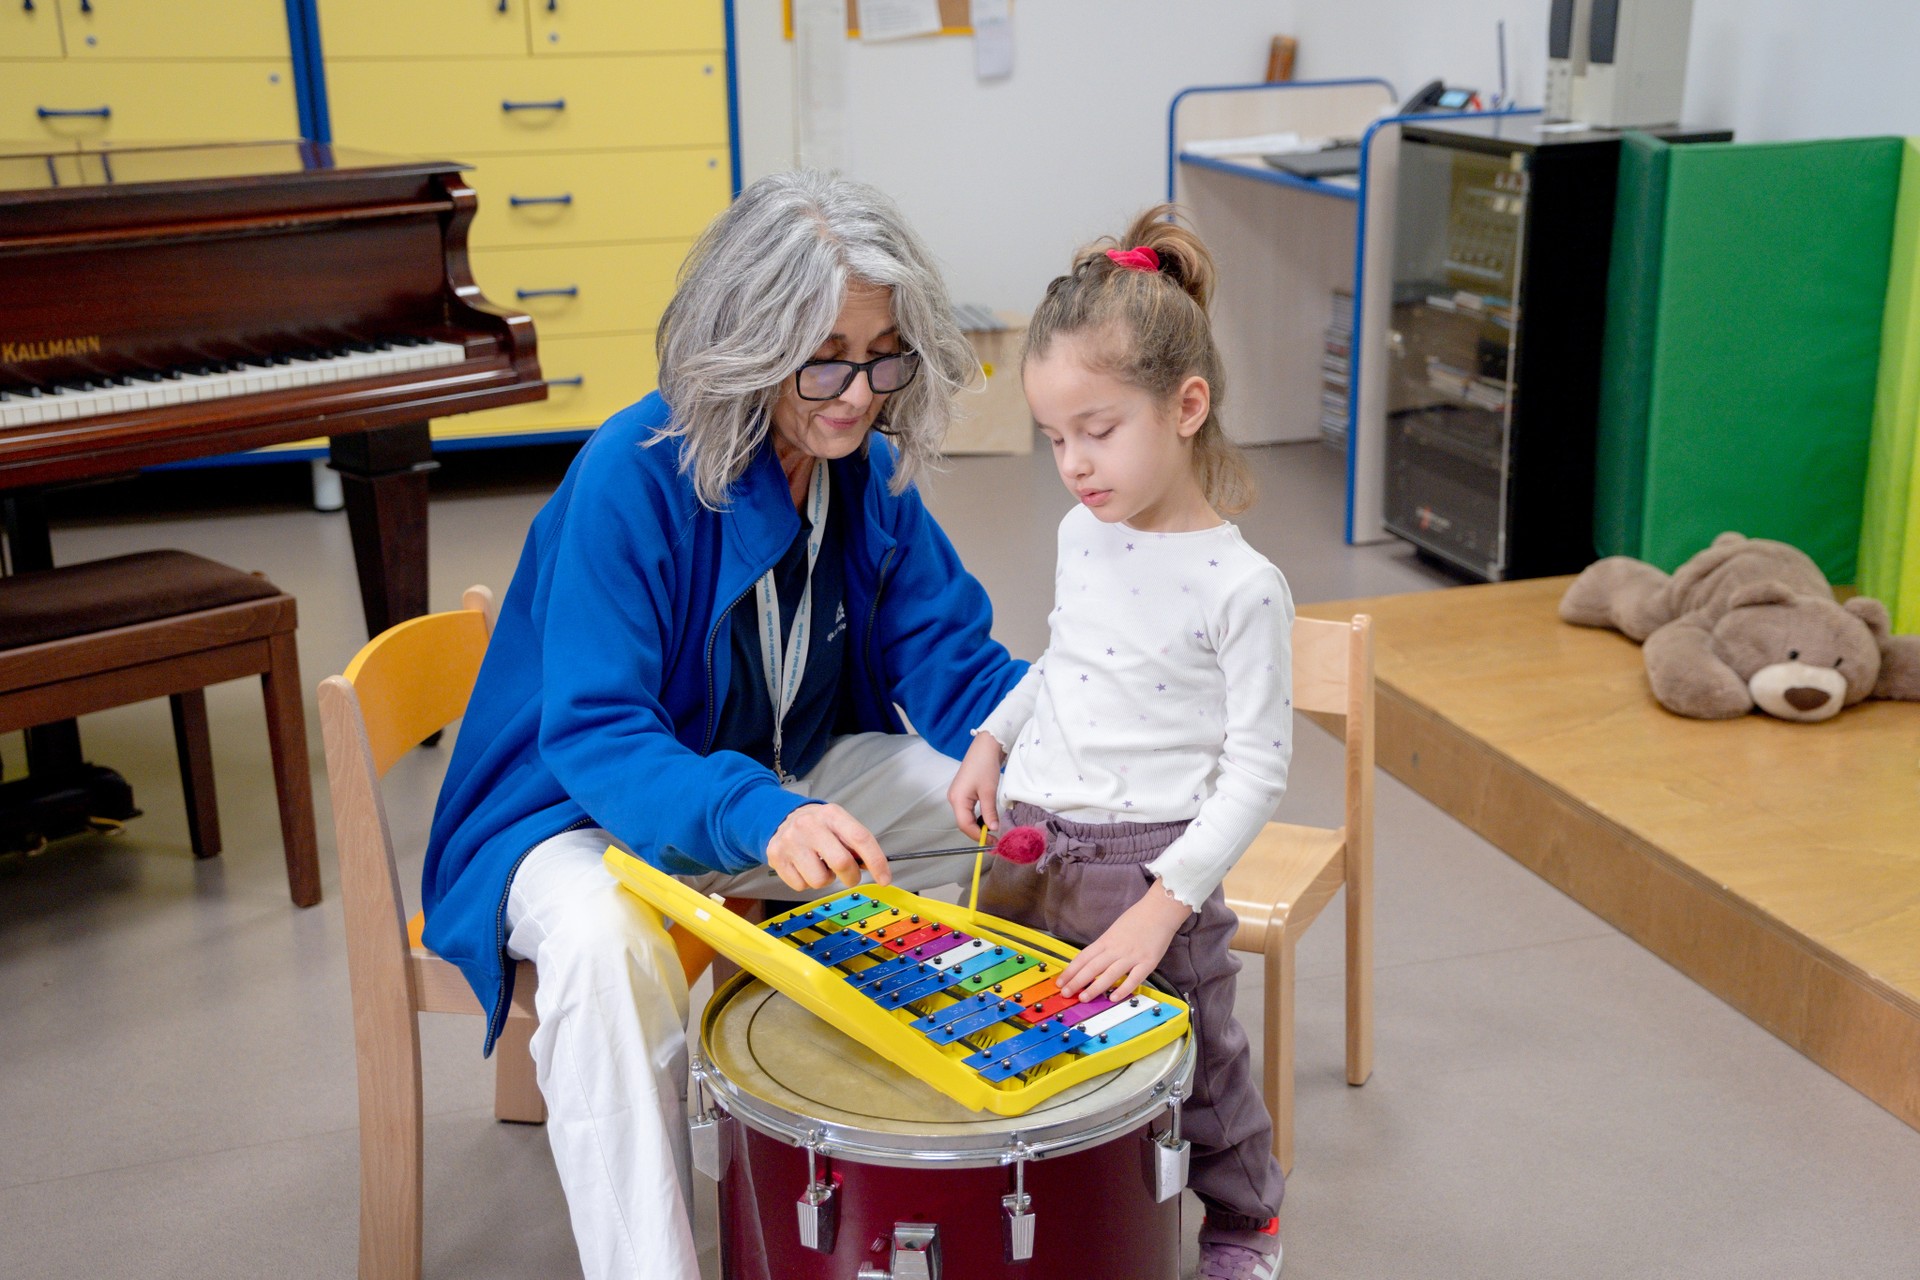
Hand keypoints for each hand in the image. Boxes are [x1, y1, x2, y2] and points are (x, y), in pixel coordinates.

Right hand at [766, 803, 888, 891]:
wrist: (780, 819)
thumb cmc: (817, 826)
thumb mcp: (839, 823)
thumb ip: (856, 843)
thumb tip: (875, 868)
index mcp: (832, 815)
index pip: (860, 838)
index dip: (876, 861)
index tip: (884, 878)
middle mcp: (810, 826)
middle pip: (841, 863)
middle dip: (852, 877)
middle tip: (850, 876)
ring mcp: (791, 841)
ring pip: (820, 881)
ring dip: (826, 880)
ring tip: (820, 866)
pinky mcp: (776, 856)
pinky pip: (801, 886)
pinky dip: (807, 882)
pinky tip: (805, 868)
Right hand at [946, 731, 1006, 838]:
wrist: (985, 746)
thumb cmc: (985, 766)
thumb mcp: (989, 792)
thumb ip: (989, 812)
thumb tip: (993, 829)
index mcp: (957, 799)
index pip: (965, 825)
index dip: (978, 836)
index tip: (993, 842)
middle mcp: (953, 799)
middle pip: (964, 823)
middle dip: (978, 832)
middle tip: (994, 838)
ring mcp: (957, 795)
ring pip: (966, 817)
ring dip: (978, 825)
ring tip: (992, 829)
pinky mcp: (962, 792)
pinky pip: (968, 810)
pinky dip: (977, 816)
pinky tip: (987, 818)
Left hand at [1058, 880, 1191, 1002]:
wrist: (1160, 910)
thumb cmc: (1138, 918)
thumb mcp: (1115, 930)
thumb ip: (1105, 946)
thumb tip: (1091, 961)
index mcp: (1106, 940)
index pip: (1083, 957)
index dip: (1070, 971)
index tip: (1061, 981)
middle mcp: (1116, 949)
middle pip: (1092, 967)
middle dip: (1076, 981)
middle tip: (1066, 993)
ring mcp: (1132, 956)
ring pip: (1109, 974)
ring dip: (1095, 988)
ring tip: (1083, 998)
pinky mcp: (1148, 962)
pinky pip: (1134, 979)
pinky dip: (1123, 989)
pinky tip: (1114, 997)